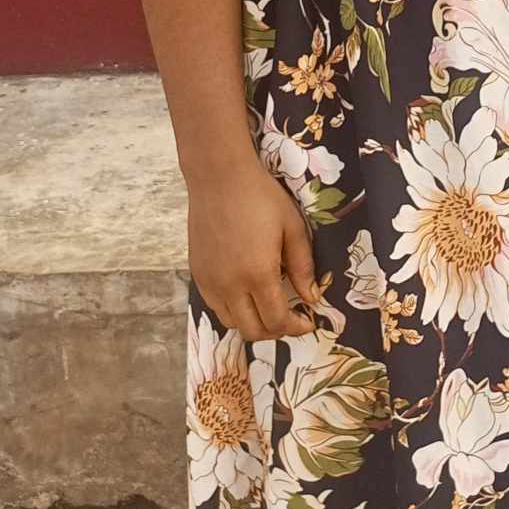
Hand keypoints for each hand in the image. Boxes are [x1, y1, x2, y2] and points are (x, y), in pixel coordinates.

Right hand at [187, 157, 317, 340]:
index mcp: (258, 274)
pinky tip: (246, 292)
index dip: (296, 328)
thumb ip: (302, 267)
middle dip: (276, 331)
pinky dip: (234, 309)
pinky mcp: (197, 274)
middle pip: (253, 331)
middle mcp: (230, 285)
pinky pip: (215, 306)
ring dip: (253, 322)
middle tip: (291, 317)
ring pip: (232, 323)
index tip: (309, 322)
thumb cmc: (261, 197)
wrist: (219, 177)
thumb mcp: (292, 228)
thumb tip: (312, 299)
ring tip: (269, 306)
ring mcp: (210, 282)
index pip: (277, 321)